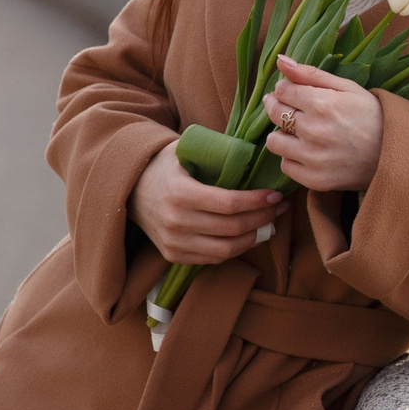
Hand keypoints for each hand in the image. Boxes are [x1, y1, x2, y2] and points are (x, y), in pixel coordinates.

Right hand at [129, 141, 287, 264]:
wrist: (129, 189)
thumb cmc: (164, 166)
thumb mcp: (185, 151)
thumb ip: (216, 153)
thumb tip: (257, 157)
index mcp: (180, 192)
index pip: (228, 204)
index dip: (257, 201)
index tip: (275, 195)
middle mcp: (176, 221)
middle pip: (232, 228)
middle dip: (263, 219)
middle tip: (279, 208)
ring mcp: (173, 242)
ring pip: (226, 249)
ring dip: (255, 238)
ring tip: (270, 224)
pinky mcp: (173, 255)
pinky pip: (213, 259)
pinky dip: (236, 249)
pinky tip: (250, 236)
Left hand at [261, 55, 382, 191]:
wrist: (395, 153)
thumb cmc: (372, 115)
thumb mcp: (347, 88)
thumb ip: (311, 74)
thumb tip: (280, 60)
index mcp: (322, 103)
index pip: (282, 90)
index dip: (284, 89)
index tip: (292, 92)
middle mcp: (314, 130)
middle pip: (274, 113)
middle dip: (276, 106)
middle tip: (290, 109)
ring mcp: (313, 157)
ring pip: (274, 142)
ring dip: (282, 135)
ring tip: (298, 133)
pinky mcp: (315, 179)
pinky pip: (286, 166)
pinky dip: (292, 158)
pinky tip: (308, 152)